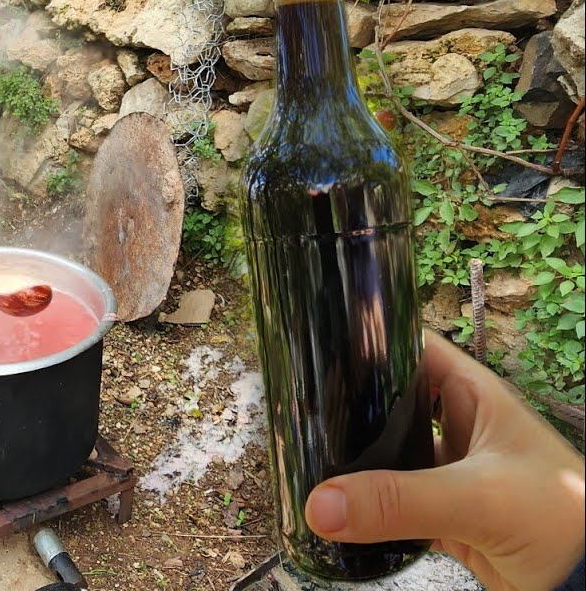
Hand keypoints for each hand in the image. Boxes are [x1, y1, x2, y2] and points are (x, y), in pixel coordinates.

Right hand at [304, 331, 584, 590]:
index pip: (415, 348)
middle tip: (300, 407)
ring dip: (358, 462)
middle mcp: (464, 430)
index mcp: (478, 397)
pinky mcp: (450, 519)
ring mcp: (455, 475)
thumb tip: (320, 504)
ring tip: (307, 454)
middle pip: (394, 402)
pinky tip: (338, 509)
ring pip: (391, 456)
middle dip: (353, 405)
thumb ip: (400, 499)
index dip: (373, 339)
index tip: (319, 344)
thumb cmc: (564, 522)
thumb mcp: (480, 498)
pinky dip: (369, 509)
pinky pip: (396, 505)